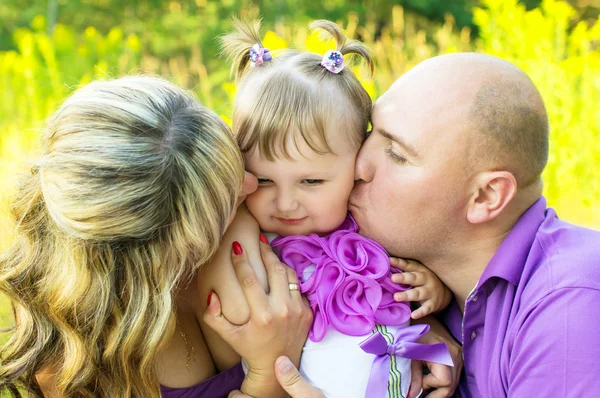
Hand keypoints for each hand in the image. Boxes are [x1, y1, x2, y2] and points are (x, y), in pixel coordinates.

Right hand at [204, 238, 312, 396]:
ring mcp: (297, 310)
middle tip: (257, 239)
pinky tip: (278, 270)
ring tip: (268, 250)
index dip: (241, 260)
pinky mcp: (307, 311)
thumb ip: (214, 316)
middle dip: (264, 251)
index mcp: (262, 315)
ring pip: (288, 274)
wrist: (277, 365)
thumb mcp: (228, 335)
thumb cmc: (250, 347)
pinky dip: (287, 277)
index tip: (236, 246)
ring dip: (277, 260)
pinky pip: (297, 286)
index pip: (250, 279)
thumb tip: (212, 294)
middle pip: (274, 269)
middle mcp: (282, 310)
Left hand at [390, 257, 452, 318]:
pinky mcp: (433, 304)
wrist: (444, 292)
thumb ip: (404, 269)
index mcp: (420, 269)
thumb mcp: (417, 271)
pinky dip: (420, 312)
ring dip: (407, 295)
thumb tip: (385, 265)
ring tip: (396, 297)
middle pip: (414, 278)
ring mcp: (430, 292)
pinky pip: (426, 308)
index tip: (389, 261)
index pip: (408, 265)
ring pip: (418, 293)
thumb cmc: (423, 280)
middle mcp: (426, 279)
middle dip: (403, 278)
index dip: (399, 263)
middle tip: (392, 278)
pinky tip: (413, 315)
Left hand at [408, 315, 462, 397]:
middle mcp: (455, 356)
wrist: (425, 316)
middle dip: (437, 394)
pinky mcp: (458, 356)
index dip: (431, 384)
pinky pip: (454, 375)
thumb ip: (413, 376)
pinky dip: (445, 382)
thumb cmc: (415, 332)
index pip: (444, 381)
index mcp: (443, 352)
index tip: (420, 382)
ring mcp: (459, 356)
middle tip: (423, 397)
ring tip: (427, 392)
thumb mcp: (411, 354)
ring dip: (441, 390)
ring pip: (454, 382)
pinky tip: (433, 383)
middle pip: (452, 385)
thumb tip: (412, 395)